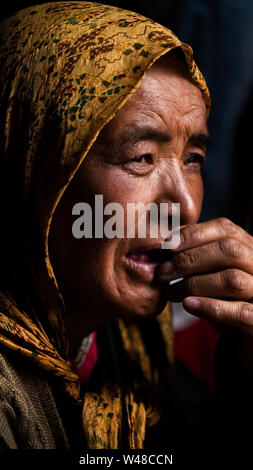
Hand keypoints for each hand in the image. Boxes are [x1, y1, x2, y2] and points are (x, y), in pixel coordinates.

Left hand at [155, 217, 252, 335]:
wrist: (246, 334)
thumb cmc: (225, 297)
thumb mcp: (214, 272)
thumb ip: (197, 255)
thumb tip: (163, 244)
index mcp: (250, 247)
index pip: (225, 229)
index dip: (194, 234)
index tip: (166, 245)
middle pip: (229, 250)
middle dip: (189, 259)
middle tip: (161, 272)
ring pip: (232, 279)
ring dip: (194, 284)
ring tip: (171, 291)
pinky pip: (239, 311)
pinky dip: (209, 306)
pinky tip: (188, 305)